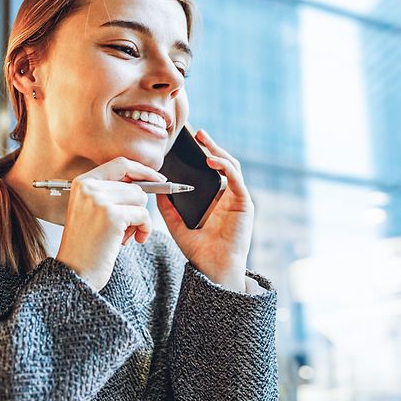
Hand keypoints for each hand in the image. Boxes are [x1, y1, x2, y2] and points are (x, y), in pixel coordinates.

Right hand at [56, 157, 165, 291]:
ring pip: (141, 199)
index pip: (120, 164)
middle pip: (134, 186)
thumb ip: (111, 193)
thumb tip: (144, 182)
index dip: (142, 170)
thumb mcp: (92, 211)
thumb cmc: (87, 246)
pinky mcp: (111, 216)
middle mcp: (88, 187)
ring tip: (124, 236)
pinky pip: (143, 215)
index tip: (157, 179)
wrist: (75, 272)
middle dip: (137, 208)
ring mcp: (99, 200)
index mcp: (82, 183)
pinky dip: (144, 229)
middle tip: (127, 228)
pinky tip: (133, 240)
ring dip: (139, 220)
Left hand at [156, 129, 253, 290]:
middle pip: (220, 164)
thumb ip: (168, 207)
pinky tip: (212, 160)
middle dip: (209, 146)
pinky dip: (225, 166)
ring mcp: (236, 199)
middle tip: (197, 133)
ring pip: (230, 166)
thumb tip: (157, 188)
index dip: (200, 156)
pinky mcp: (244, 203)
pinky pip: (236, 178)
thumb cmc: (198, 250)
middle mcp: (226, 197)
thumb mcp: (176, 224)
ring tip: (204, 141)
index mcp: (213, 200)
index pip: (208, 171)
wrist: (212, 267)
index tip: (186, 144)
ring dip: (217, 151)